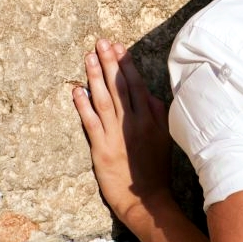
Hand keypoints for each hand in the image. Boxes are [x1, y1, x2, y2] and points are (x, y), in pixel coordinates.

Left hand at [72, 39, 172, 225]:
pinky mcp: (102, 148)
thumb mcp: (166, 138)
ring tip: (89, 57)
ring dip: (95, 77)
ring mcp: (116, 135)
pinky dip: (82, 105)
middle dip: (110, 62)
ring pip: (103, 99)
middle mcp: (133, 123)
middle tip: (101, 42)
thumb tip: (150, 94)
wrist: (147, 199)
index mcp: (150, 119)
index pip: (136, 85)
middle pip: (119, 86)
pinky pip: (90, 122)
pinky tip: (76, 90)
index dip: (126, 64)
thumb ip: (159, 114)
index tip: (119, 47)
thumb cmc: (156, 169)